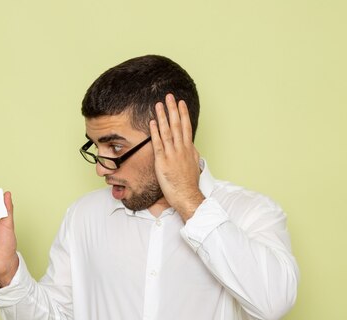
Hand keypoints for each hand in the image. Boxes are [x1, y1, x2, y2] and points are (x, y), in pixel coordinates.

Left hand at [150, 94, 204, 221]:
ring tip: (159, 104)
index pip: (186, 127)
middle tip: (169, 96)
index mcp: (189, 149)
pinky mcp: (162, 162)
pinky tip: (152, 123)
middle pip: (177, 125)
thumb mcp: (194, 165)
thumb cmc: (189, 183)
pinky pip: (158, 144)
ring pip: (167, 131)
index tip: (180, 103)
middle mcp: (181, 149)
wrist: (187, 196)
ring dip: (163, 116)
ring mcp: (172, 155)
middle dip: (173, 109)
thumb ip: (191, 154)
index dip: (183, 114)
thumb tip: (191, 146)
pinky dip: (155, 132)